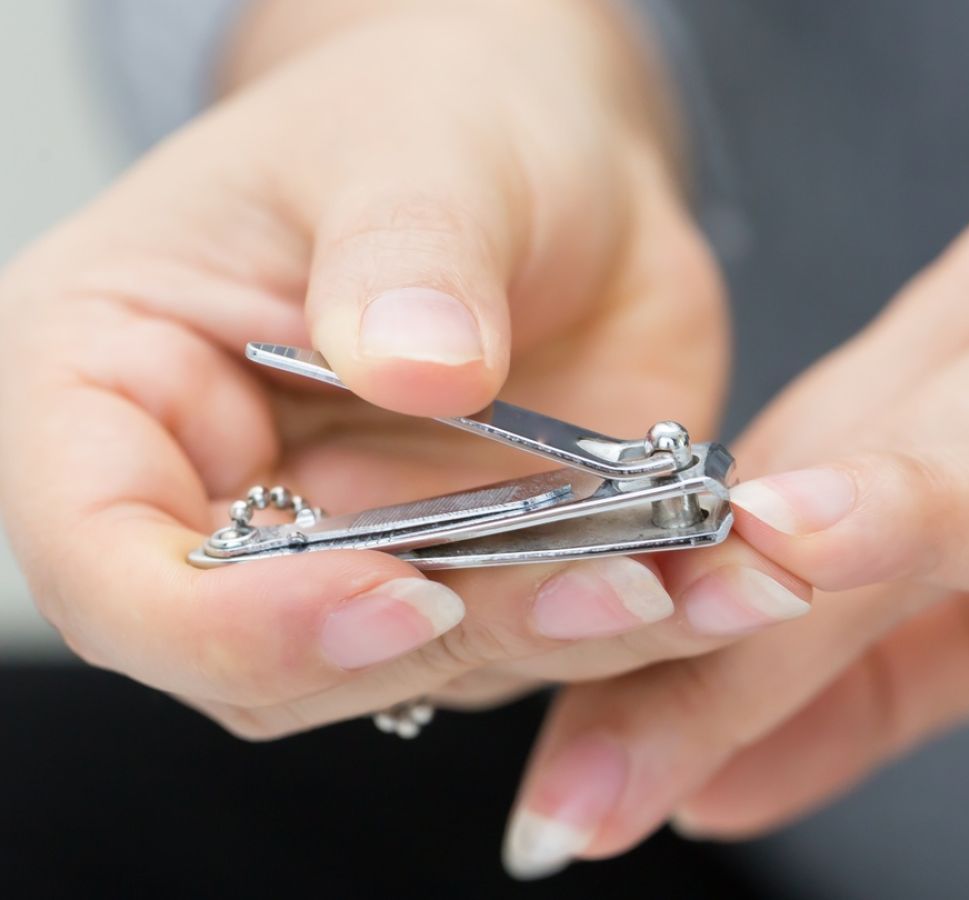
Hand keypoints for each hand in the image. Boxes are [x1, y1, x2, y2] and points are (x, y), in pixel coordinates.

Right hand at [0, 0, 745, 736]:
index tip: (392, 592)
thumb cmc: (433, 115)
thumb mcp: (414, 148)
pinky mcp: (472, 569)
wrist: (545, 158)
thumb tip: (416, 365)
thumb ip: (403, 252)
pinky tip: (733, 576)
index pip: (109, 567)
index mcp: (115, 388)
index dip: (231, 621)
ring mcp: (353, 553)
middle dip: (440, 638)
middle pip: (276, 660)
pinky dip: (640, 621)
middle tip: (596, 583)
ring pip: (427, 664)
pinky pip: (538, 633)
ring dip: (564, 640)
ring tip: (692, 578)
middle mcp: (223, 499)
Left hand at [505, 206, 968, 876]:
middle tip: (608, 775)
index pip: (781, 481)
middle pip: (851, 473)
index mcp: (965, 347)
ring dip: (898, 535)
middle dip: (732, 633)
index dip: (676, 614)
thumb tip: (706, 783)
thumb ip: (854, 687)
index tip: (584, 752)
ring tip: (780, 575)